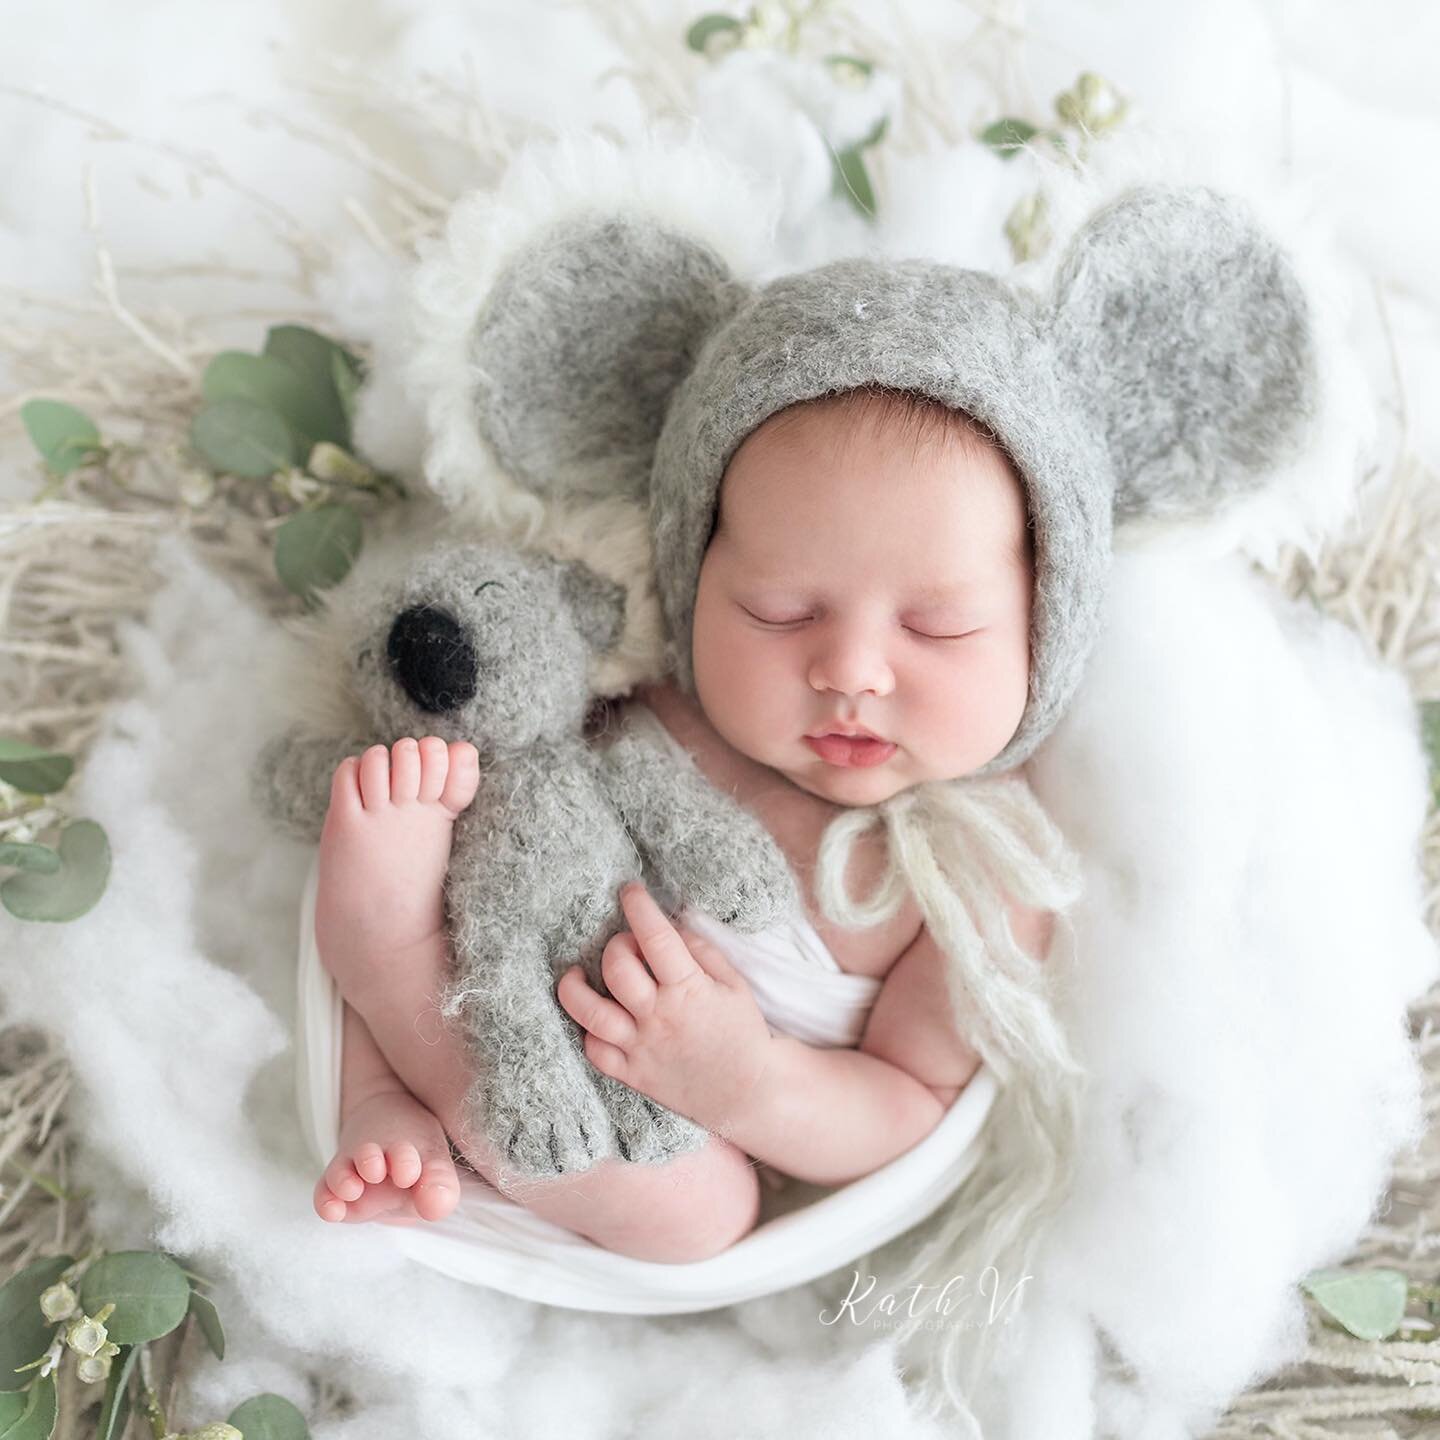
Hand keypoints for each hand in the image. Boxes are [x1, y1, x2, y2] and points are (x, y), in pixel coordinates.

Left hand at [556, 882, 773, 1134]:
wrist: (748, 1094)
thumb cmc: (743, 1033)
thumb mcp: (734, 984)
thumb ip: (701, 951)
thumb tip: (671, 927)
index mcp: (688, 990)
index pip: (656, 938)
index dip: (639, 907)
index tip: (630, 890)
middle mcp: (659, 1017)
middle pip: (617, 968)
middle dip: (617, 944)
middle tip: (629, 945)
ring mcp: (641, 1048)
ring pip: (590, 1013)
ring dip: (575, 988)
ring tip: (577, 975)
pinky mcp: (632, 1074)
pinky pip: (595, 1051)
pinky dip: (589, 1032)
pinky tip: (597, 1018)